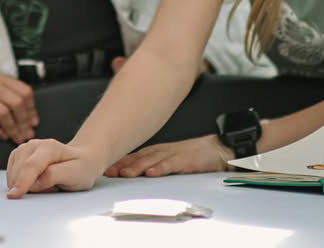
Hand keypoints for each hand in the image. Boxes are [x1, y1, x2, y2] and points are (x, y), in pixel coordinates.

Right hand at [0, 75, 37, 142]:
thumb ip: (15, 102)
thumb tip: (33, 121)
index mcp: (0, 80)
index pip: (24, 92)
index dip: (32, 109)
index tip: (33, 123)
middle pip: (16, 102)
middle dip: (24, 122)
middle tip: (26, 135)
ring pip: (2, 112)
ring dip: (13, 129)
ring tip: (16, 138)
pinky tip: (2, 136)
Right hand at [5, 139, 101, 196]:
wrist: (81, 160)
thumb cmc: (80, 168)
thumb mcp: (75, 174)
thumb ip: (54, 176)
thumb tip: (34, 183)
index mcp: (50, 147)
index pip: (31, 165)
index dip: (22, 181)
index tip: (14, 195)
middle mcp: (35, 144)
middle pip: (19, 169)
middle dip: (26, 186)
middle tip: (50, 188)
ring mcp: (25, 148)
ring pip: (13, 171)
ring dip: (22, 184)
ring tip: (44, 184)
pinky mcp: (19, 155)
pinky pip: (11, 172)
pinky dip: (16, 181)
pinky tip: (31, 182)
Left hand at [105, 136, 228, 177]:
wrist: (217, 149)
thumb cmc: (193, 156)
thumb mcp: (169, 159)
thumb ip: (153, 163)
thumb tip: (132, 171)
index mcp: (158, 151)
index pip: (135, 156)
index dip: (119, 161)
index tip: (105, 168)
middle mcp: (163, 151)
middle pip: (140, 157)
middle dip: (123, 164)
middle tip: (108, 171)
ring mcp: (175, 154)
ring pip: (152, 160)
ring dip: (137, 167)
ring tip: (125, 173)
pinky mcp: (187, 160)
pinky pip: (172, 164)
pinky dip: (161, 168)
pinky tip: (152, 173)